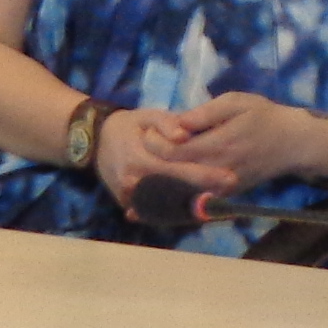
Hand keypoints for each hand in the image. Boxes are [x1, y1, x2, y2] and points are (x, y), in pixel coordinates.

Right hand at [92, 107, 221, 213]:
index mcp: (141, 158)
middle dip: (204, 195)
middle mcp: (134, 182)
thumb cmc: (130, 126)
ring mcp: (129, 197)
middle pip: (175, 193)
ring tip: (219, 205)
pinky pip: (154, 212)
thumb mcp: (149, 115)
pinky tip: (197, 210)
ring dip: (192, 207)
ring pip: (165, 208)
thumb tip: (184, 135)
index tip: (229, 177)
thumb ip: (168, 124)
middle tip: (230, 194)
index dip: (205, 175)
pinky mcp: (127, 205)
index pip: (178, 170)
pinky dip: (175, 212)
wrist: (96, 141)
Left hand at [141, 92, 316, 192]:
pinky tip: (163, 190)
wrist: (295, 144)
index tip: (145, 130)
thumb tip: (177, 122)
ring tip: (142, 173)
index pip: (175, 150)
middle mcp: (218, 171)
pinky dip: (178, 193)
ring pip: (183, 189)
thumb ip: (205, 114)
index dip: (155, 142)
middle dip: (153, 163)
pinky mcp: (228, 194)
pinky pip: (197, 197)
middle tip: (141, 148)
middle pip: (175, 173)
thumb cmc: (266, 117)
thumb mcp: (237, 102)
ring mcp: (223, 187)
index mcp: (219, 145)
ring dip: (161, 183)